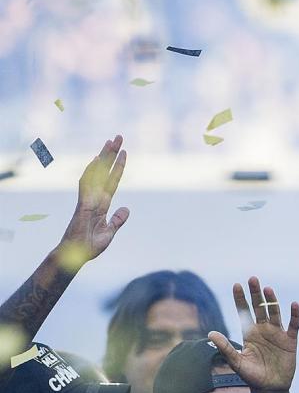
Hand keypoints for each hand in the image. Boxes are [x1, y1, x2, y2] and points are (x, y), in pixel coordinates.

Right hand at [56, 136, 128, 270]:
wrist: (76, 256)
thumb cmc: (89, 246)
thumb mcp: (110, 232)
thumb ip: (117, 220)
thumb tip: (126, 209)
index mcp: (102, 204)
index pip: (112, 181)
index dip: (118, 167)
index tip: (124, 152)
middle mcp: (95, 198)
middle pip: (105, 172)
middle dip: (111, 154)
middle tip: (118, 136)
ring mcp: (89, 200)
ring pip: (97, 174)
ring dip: (104, 158)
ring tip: (111, 141)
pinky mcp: (83, 206)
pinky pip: (87, 186)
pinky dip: (91, 173)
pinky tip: (96, 161)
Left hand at [209, 278, 298, 392]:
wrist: (269, 388)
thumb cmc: (251, 375)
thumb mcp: (236, 361)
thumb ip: (225, 347)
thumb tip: (210, 333)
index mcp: (250, 332)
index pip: (244, 311)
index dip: (240, 299)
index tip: (236, 285)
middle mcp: (263, 329)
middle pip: (259, 307)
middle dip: (256, 294)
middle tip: (253, 279)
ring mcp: (277, 333)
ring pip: (274, 312)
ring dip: (271, 301)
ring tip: (267, 289)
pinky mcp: (290, 340)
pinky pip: (293, 325)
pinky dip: (294, 315)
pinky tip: (294, 304)